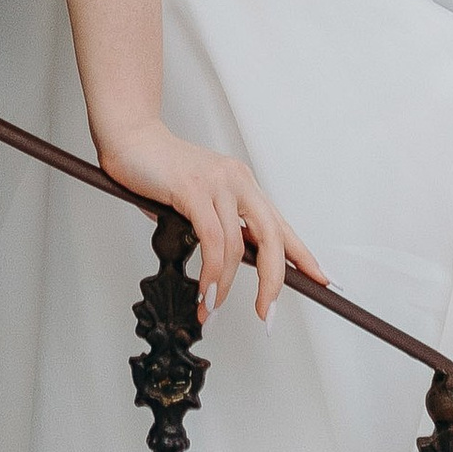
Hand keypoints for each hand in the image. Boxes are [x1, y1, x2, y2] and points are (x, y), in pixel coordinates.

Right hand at [99, 119, 323, 320]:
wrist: (131, 138)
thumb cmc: (159, 172)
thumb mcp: (197, 203)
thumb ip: (216, 227)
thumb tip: (228, 264)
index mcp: (242, 185)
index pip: (280, 224)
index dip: (302, 255)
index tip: (322, 279)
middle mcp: (237, 182)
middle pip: (271, 237)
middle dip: (273, 281)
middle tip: (266, 313)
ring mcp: (218, 184)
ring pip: (237, 244)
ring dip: (227, 286)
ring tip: (213, 309)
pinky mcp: (194, 190)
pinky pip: (212, 239)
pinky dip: (211, 271)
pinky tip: (205, 290)